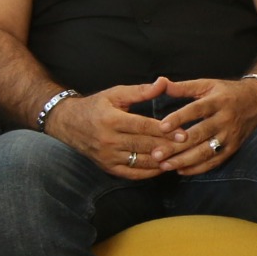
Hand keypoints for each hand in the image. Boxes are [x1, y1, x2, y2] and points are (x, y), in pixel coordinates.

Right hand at [47, 79, 179, 178]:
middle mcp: (108, 140)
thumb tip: (163, 82)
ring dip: (161, 161)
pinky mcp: (107, 167)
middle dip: (168, 146)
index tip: (184, 133)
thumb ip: (141, 90)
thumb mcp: (116, 94)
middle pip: (144, 145)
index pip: (143, 127)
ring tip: (180, 158)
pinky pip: (131, 173)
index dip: (165, 131)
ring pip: (140, 161)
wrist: (68, 123)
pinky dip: (148, 172)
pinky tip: (163, 167)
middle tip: (188, 147)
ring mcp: (107, 156)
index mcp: (111, 119)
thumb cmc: (96, 106)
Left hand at [154, 76, 256, 174]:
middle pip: (199, 135)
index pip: (197, 110)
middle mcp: (225, 120)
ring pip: (205, 152)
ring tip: (164, 165)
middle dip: (176, 146)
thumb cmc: (227, 92)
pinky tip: (180, 170)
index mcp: (218, 101)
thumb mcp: (207, 84)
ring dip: (184, 160)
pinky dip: (197, 168)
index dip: (179, 118)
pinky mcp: (233, 149)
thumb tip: (160, 83)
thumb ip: (183, 87)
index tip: (161, 127)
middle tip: (156, 154)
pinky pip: (214, 162)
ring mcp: (230, 136)